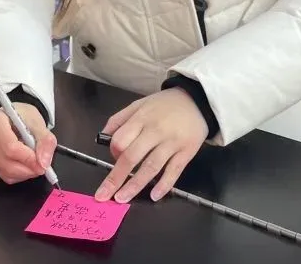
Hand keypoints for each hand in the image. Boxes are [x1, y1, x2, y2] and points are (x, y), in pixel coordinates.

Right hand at [0, 103, 57, 183]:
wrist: (13, 118)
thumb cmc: (23, 117)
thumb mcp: (38, 123)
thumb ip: (45, 141)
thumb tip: (44, 162)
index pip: (10, 147)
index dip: (28, 158)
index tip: (43, 163)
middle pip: (6, 162)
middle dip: (28, 169)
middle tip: (42, 166)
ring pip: (5, 172)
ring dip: (24, 173)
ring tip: (33, 163)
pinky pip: (3, 175)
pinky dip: (18, 175)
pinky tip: (23, 165)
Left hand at [95, 88, 207, 202]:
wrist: (197, 102)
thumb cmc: (164, 105)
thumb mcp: (139, 104)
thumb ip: (119, 119)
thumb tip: (103, 136)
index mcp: (140, 119)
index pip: (120, 140)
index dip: (113, 153)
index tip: (114, 158)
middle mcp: (155, 132)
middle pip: (131, 157)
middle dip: (116, 178)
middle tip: (104, 195)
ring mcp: (172, 143)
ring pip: (151, 167)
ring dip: (135, 185)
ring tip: (122, 198)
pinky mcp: (187, 152)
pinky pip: (174, 171)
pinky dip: (164, 185)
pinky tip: (154, 196)